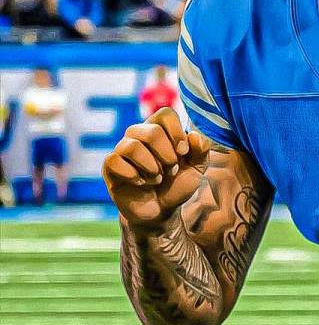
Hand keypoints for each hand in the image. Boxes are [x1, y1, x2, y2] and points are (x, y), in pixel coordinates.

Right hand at [103, 108, 209, 228]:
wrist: (162, 210)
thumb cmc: (177, 184)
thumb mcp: (197, 169)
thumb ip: (201, 150)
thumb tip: (194, 135)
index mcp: (160, 130)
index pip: (165, 114)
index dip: (176, 132)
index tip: (183, 151)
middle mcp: (139, 136)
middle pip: (151, 131)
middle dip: (167, 155)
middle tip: (171, 170)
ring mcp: (122, 150)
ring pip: (131, 145)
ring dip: (150, 166)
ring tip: (158, 178)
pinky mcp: (110, 167)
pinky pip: (114, 160)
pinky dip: (132, 174)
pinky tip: (141, 183)